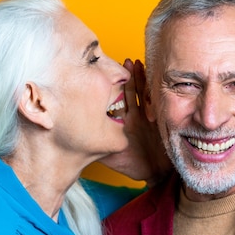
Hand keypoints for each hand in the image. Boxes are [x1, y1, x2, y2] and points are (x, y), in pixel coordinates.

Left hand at [99, 59, 171, 186]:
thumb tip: (77, 140)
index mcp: (119, 123)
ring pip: (139, 92)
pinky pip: (153, 99)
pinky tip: (150, 75)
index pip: (111, 101)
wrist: (157, 171)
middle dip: (124, 77)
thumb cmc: (135, 165)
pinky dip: (150, 87)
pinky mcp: (157, 116)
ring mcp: (144, 114)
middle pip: (126, 92)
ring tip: (133, 63)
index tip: (102, 75)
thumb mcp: (112, 158)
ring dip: (137, 77)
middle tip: (122, 62)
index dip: (108, 88)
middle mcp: (131, 115)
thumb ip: (99, 147)